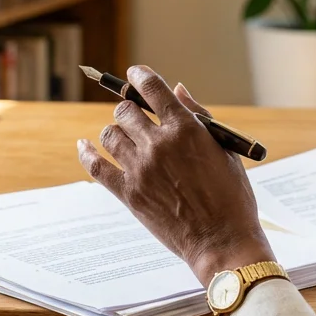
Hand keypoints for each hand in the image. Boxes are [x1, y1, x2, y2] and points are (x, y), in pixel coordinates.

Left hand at [77, 66, 274, 285]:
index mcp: (186, 128)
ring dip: (114, 131)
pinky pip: (96, 166)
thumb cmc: (231, 196)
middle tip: (134, 116)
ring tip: (122, 137)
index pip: (152, 88)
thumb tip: (176, 89)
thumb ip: (198, 116)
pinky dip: (87, 153)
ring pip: (109, 135)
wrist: (222, 241)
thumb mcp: (225, 149)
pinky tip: (84, 146)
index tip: (134, 75)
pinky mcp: (128, 193)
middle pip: (125, 111)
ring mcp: (140, 169)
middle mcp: (159, 144)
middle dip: (129, 109)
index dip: (139, 76)